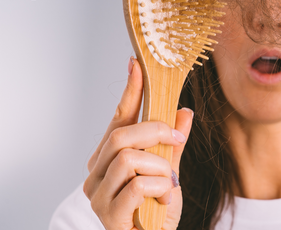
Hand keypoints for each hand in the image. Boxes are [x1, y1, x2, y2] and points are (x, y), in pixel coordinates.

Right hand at [83, 57, 192, 229]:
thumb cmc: (156, 210)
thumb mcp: (170, 172)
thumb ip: (173, 145)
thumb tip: (183, 112)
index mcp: (108, 159)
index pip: (118, 119)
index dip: (130, 92)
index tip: (137, 66)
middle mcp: (97, 173)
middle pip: (121, 136)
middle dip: (154, 132)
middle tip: (176, 140)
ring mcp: (99, 194)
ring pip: (128, 158)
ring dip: (159, 166)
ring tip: (168, 181)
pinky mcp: (108, 214)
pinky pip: (137, 185)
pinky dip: (159, 186)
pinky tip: (164, 196)